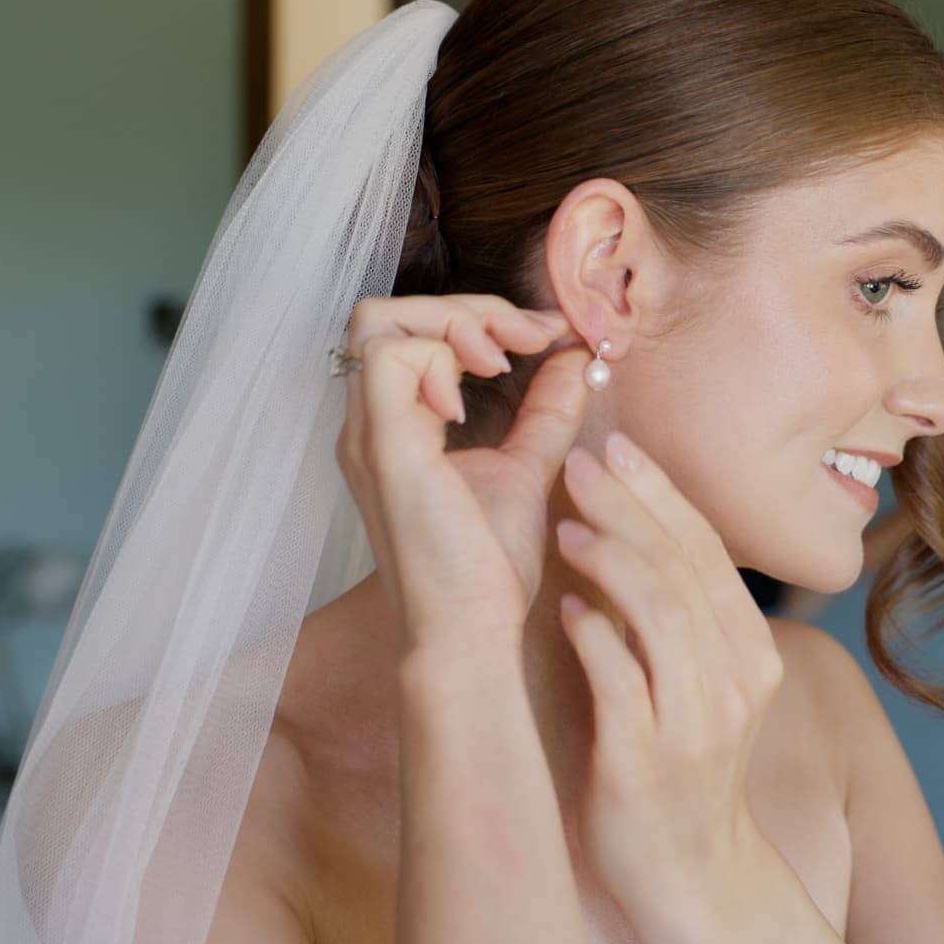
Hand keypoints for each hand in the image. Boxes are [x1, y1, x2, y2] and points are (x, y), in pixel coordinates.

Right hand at [335, 293, 589, 648]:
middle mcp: (367, 426)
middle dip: (469, 309)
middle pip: (388, 313)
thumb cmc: (486, 570)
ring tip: (504, 363)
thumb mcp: (527, 468)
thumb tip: (576, 358)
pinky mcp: (383, 448)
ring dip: (453, 323)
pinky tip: (474, 403)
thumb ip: (546, 411)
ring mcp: (368, 434)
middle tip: (533, 339)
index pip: (410, 331)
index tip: (548, 335)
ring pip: (378, 321)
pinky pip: (389, 356)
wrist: (468, 633)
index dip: (480, 317)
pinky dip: (438, 357)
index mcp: (394, 427)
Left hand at [553, 429, 786, 911]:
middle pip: (687, 567)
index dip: (664, 493)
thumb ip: (681, 619)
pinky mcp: (647, 762)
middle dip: (633, 506)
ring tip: (565, 523)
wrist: (693, 876)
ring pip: (663, 614)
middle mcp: (735, 681)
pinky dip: (595, 636)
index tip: (619, 446)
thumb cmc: (682, 771)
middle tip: (581, 463)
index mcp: (750, 654)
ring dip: (613, 559)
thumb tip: (637, 535)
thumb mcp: (703, 686)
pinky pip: (623, 682)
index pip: (709, 551)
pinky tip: (564, 607)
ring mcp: (695, 722)